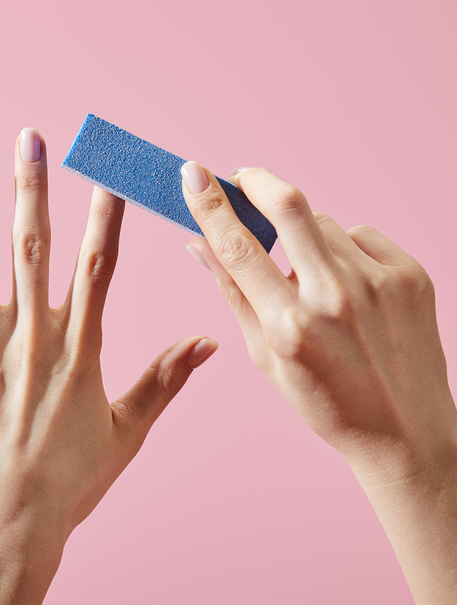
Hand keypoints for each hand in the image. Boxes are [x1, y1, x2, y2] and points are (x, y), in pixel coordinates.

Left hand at [0, 130, 217, 604]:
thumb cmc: (72, 479)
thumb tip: (207, 342)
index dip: (103, 216)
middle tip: (29, 140)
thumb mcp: (128, 430)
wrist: (11, 521)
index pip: (96, 267)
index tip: (106, 174)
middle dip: (31, 189)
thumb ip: (166, 379)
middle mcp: (31, 339)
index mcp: (79, 350)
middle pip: (30, 248)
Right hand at [181, 163, 455, 471]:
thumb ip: (232, 293)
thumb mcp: (264, 356)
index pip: (238, 247)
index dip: (209, 204)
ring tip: (313, 276)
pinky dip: (345, 251)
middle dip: (257, 180)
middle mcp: (335, 298)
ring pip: (324, 223)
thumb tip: (198, 244)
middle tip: (242, 177)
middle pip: (289, 206)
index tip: (193, 173)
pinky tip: (350, 286)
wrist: (403, 431)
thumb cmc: (325, 400)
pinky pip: (361, 235)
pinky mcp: (411, 274)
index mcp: (289, 326)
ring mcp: (379, 282)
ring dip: (306, 236)